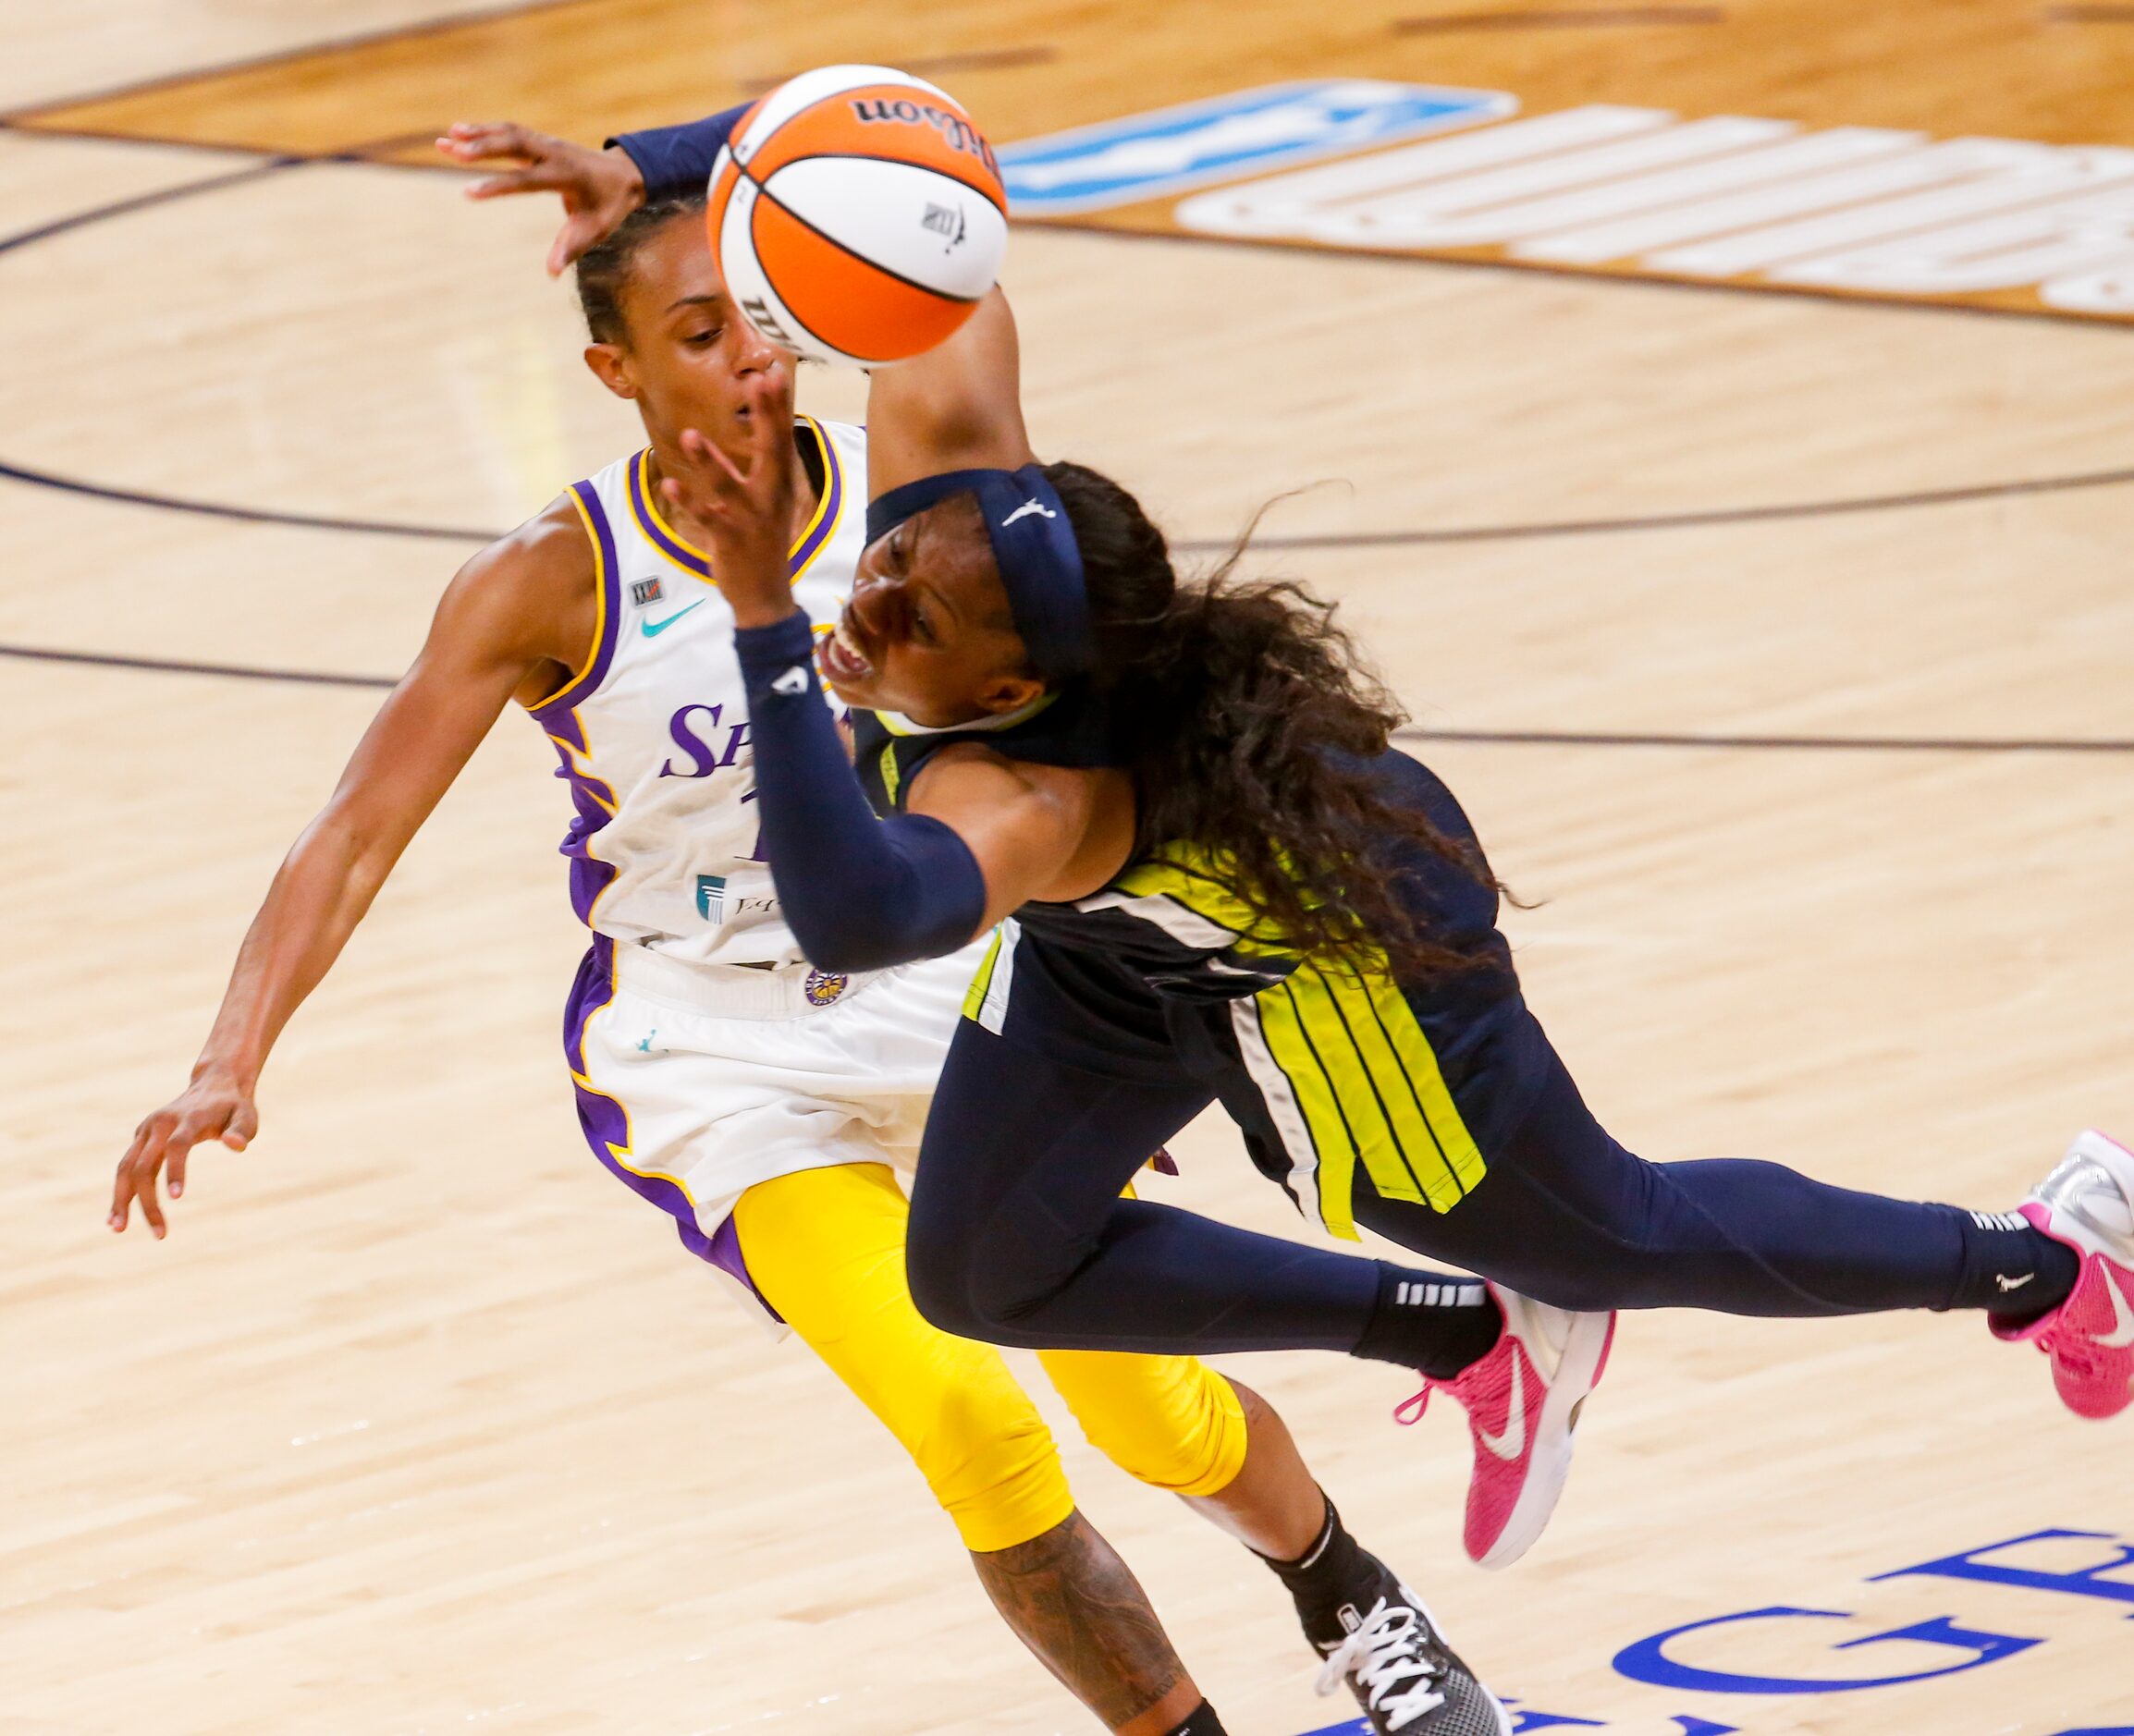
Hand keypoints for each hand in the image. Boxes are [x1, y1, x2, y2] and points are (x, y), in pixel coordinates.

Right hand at [112, 1069, 257, 1238]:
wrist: (213, 1084)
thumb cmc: (234, 1107)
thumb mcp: (246, 1116)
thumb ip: (242, 1131)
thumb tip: (236, 1145)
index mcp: (189, 1118)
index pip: (178, 1145)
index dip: (176, 1170)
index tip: (177, 1198)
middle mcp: (160, 1123)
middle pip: (145, 1164)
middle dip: (149, 1200)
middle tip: (161, 1234)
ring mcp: (146, 1130)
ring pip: (126, 1167)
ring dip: (122, 1199)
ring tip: (118, 1229)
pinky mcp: (140, 1137)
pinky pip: (125, 1166)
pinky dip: (121, 1190)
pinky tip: (117, 1216)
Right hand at [435, 121, 645, 274]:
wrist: (623, 175)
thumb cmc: (608, 207)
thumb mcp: (596, 230)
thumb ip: (572, 248)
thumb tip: (552, 273)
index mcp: (567, 175)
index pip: (526, 181)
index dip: (497, 187)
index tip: (468, 193)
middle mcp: (553, 153)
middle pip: (513, 144)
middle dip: (480, 147)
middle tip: (449, 149)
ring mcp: (546, 143)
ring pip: (507, 133)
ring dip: (475, 134)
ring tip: (444, 139)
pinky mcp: (539, 141)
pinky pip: (509, 132)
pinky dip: (484, 130)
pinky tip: (458, 132)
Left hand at [661, 372, 801, 627]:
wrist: (765, 597)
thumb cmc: (763, 543)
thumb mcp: (767, 503)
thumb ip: (751, 470)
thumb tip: (743, 436)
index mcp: (779, 485)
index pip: (780, 438)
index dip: (777, 406)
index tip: (774, 372)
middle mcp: (769, 497)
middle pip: (769, 451)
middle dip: (765, 416)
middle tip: (759, 381)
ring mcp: (749, 519)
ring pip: (728, 485)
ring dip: (709, 461)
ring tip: (690, 435)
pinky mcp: (729, 540)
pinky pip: (707, 517)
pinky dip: (689, 502)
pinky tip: (672, 485)